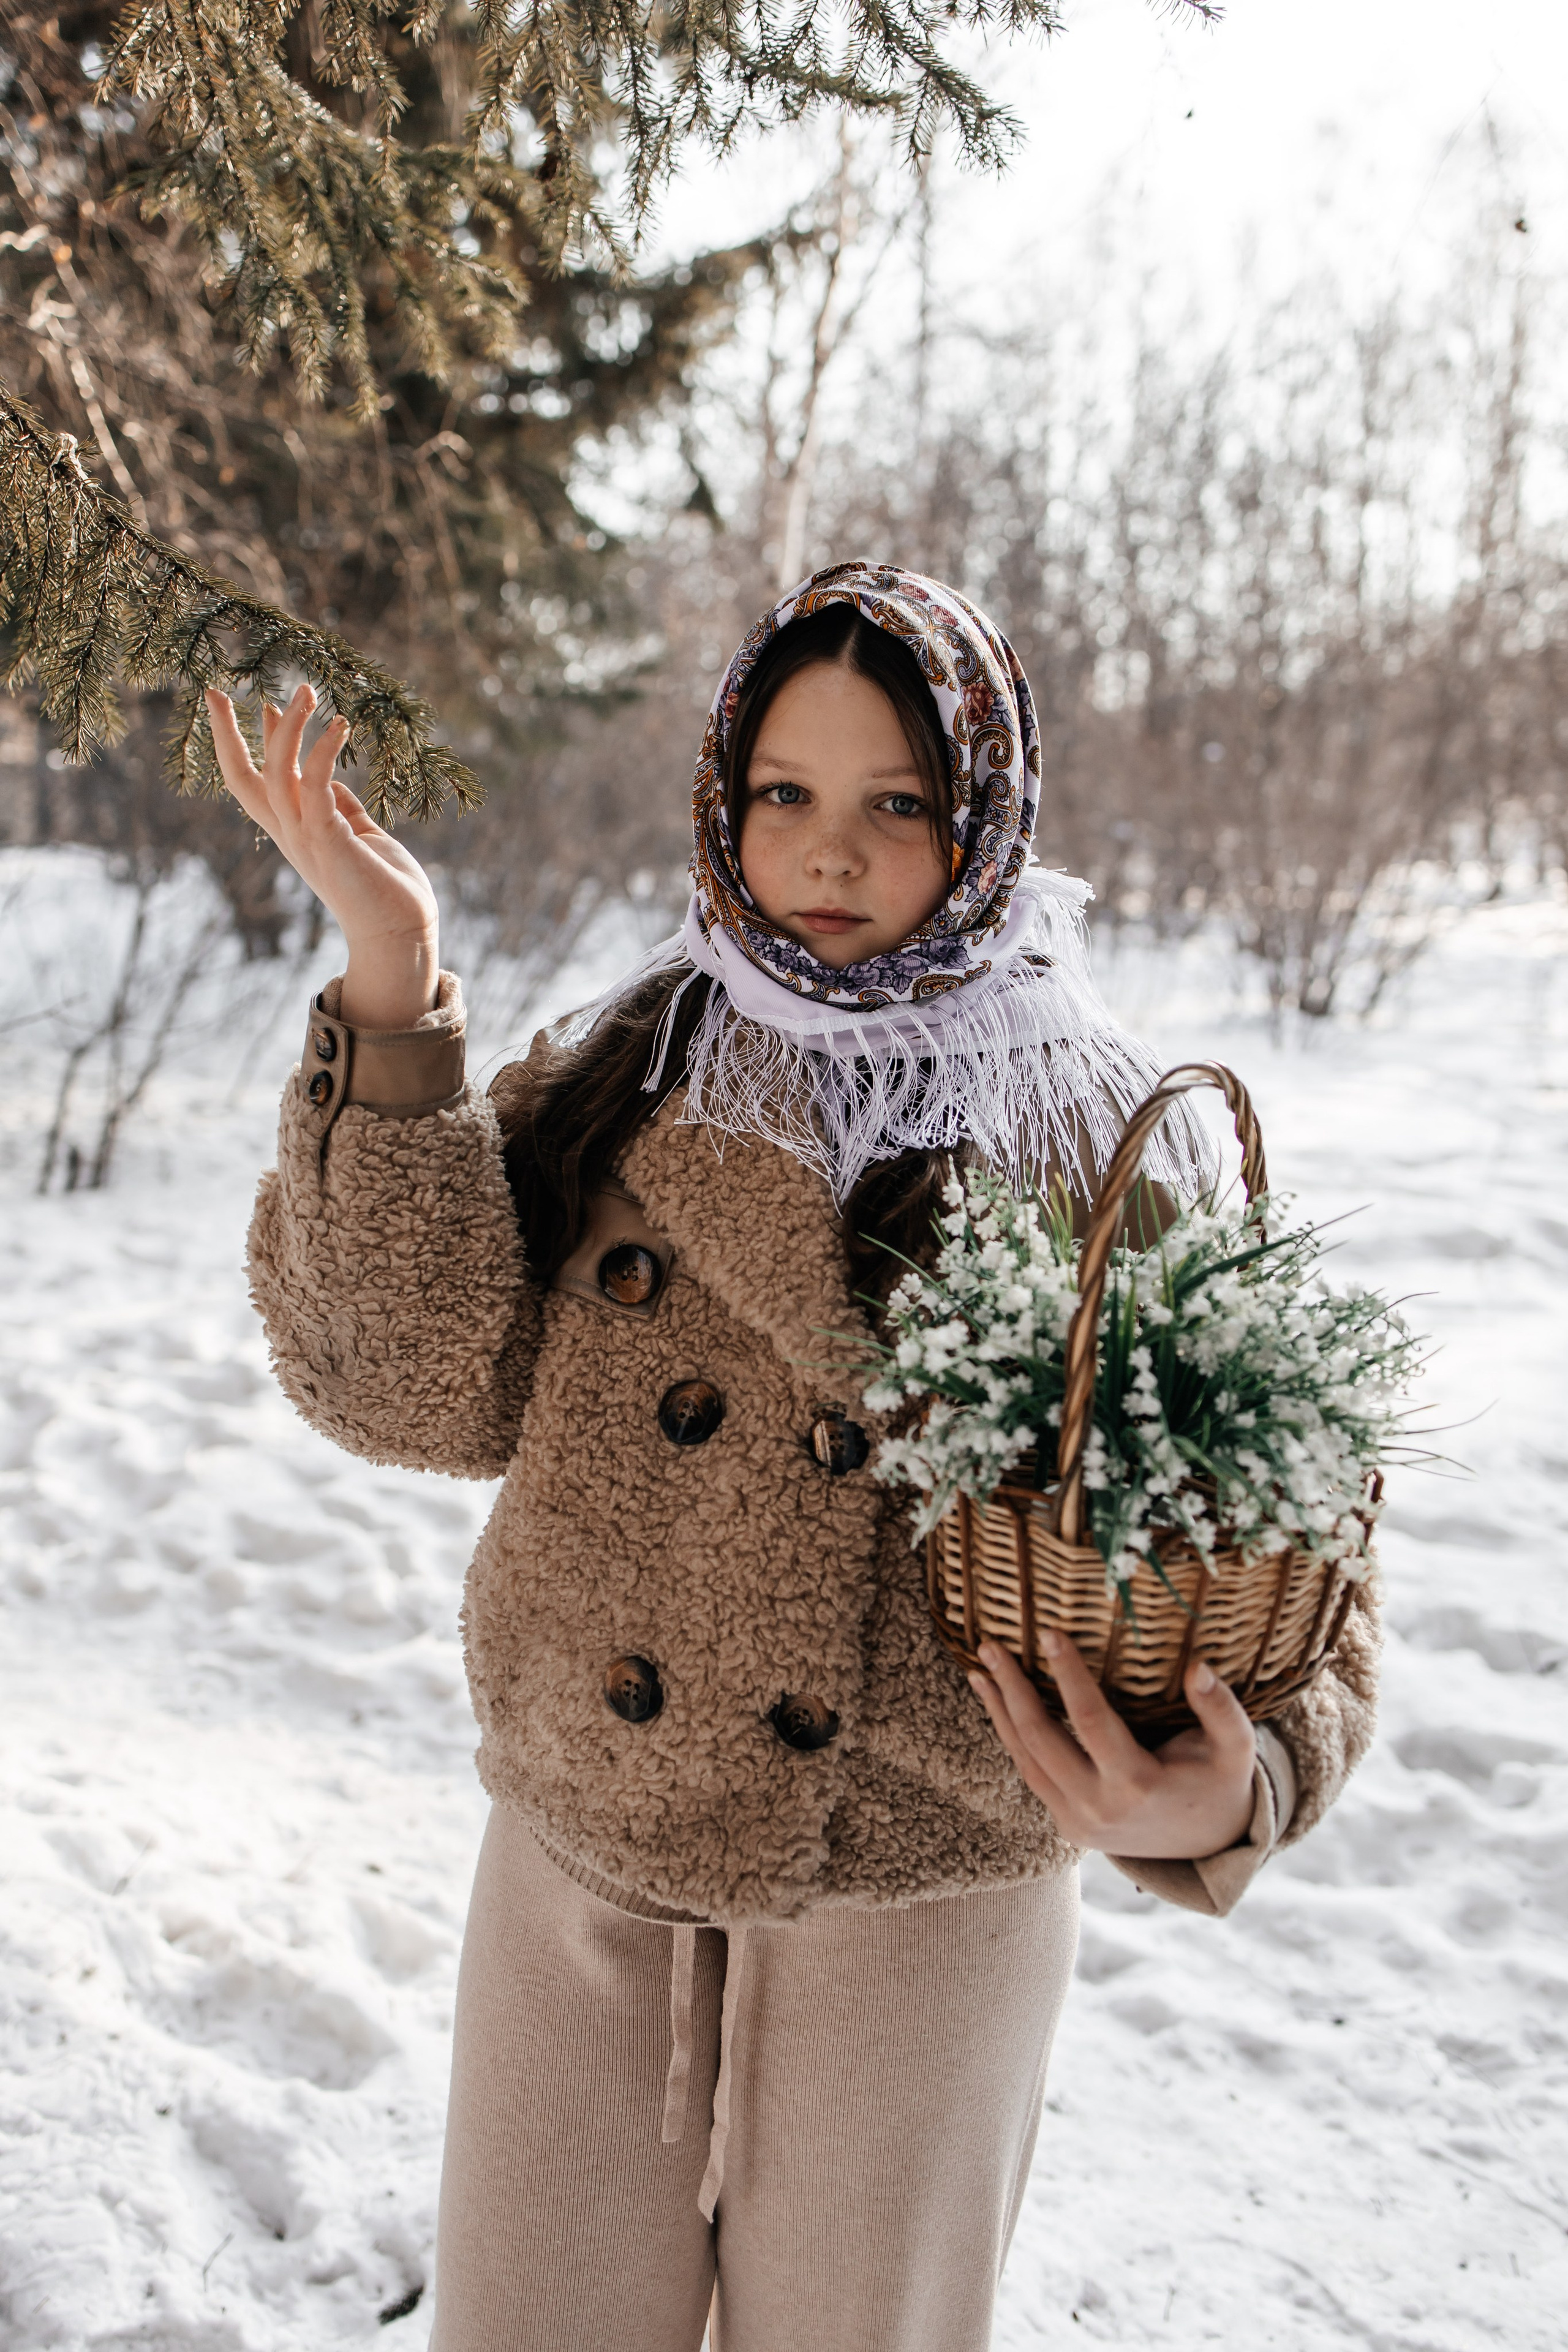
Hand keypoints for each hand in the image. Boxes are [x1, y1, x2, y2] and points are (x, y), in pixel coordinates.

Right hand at [206, 682, 439, 1027]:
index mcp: (295, 833)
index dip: (255, 744)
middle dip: (225, 733)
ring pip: (277, 771)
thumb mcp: (358, 836)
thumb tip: (330, 778)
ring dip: (288, 726)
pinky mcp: (328, 838)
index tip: (263, 705)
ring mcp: (305, 837)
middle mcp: (290, 834)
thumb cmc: (385, 888)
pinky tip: (340, 724)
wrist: (400, 932)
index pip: (258, 783)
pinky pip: (316, 783)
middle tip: (217, 691)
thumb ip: (341, 808)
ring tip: (307, 689)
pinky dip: (324, 750)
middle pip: (242, 778)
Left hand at [969, 1630, 1256, 1859]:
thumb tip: (1197, 1666)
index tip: (1047, 1632)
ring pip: (1026, 1759)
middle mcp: (1098, 1807)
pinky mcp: (1066, 1826)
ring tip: (980, 1669)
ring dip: (999, 1712)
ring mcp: (1077, 1821)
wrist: (1208, 1847)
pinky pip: (1031, 1775)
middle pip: (1041, 1739)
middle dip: (1012, 1688)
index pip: (1090, 1719)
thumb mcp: (1235, 1749)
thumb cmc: (1220, 1784)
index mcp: (1137, 1785)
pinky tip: (998, 1704)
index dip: (1067, 1673)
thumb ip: (1220, 1708)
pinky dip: (1012, 1738)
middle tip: (990, 1645)